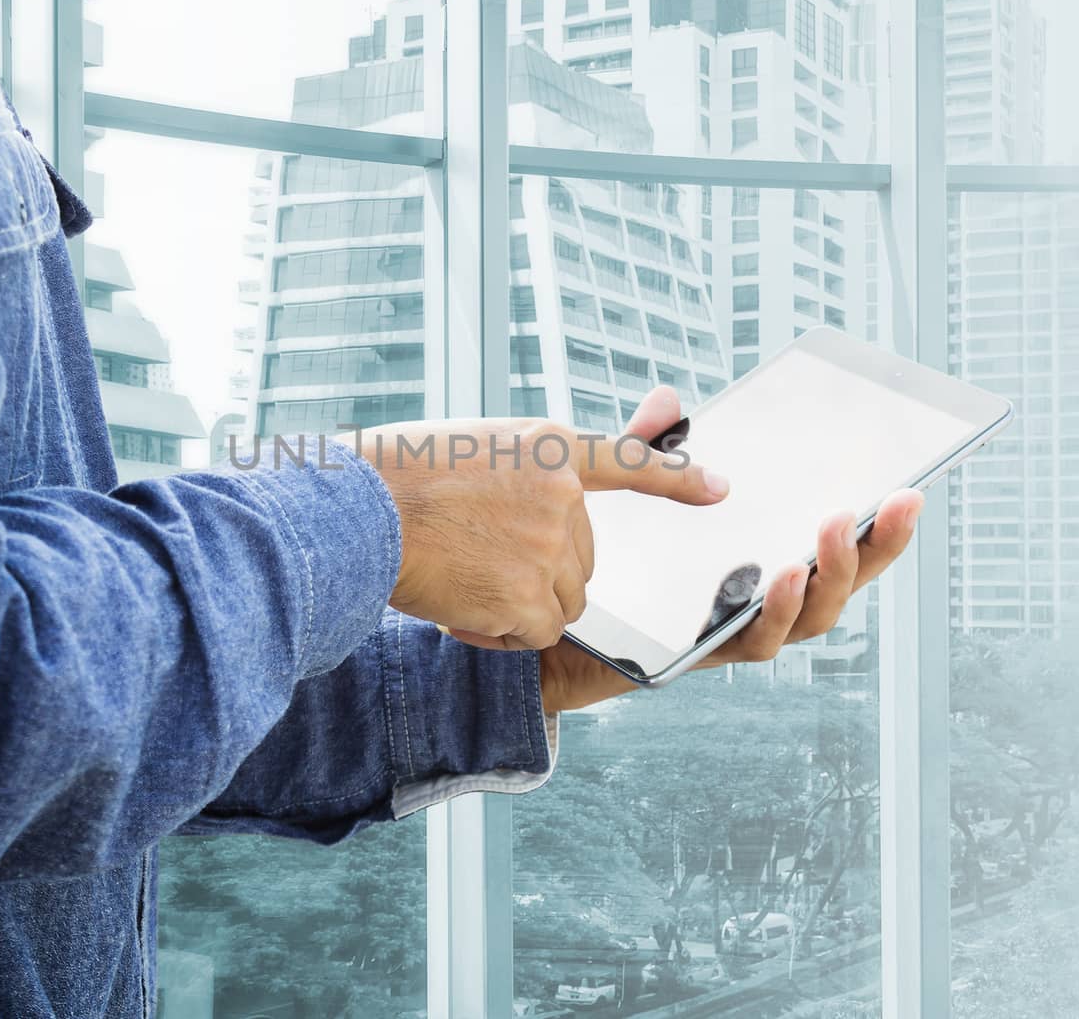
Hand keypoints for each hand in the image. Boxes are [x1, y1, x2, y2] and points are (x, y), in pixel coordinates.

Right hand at [346, 417, 728, 650]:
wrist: (359, 513)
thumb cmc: (396, 479)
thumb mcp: (476, 446)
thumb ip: (527, 470)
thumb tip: (563, 498)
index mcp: (548, 445)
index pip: (628, 459)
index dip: (676, 476)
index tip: (719, 488)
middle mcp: (562, 494)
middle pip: (581, 558)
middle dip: (537, 570)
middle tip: (474, 556)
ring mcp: (550, 545)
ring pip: (564, 598)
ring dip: (519, 603)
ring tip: (461, 579)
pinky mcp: (531, 595)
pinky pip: (537, 631)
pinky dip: (500, 633)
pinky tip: (458, 608)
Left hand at [537, 386, 923, 712]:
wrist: (548, 636)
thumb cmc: (603, 567)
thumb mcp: (627, 497)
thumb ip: (649, 452)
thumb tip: (670, 399)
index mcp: (758, 558)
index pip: (832, 544)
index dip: (878, 526)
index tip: (910, 486)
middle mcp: (760, 600)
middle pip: (840, 581)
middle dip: (875, 544)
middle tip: (898, 502)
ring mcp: (737, 630)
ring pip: (812, 616)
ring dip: (832, 574)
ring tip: (835, 531)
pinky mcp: (704, 655)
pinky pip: (755, 640)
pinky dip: (777, 608)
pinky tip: (780, 574)